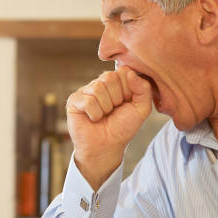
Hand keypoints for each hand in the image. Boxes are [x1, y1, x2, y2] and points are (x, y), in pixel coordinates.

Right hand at [66, 66, 152, 189]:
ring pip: (98, 89)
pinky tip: (93, 119)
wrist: (107, 146)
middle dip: (116, 99)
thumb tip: (129, 72)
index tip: (126, 104)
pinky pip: (88, 101)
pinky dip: (95, 114)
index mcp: (117, 81)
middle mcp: (100, 82)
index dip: (128, 90)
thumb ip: (144, 88)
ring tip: (104, 116)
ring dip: (105, 108)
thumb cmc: (123, 127)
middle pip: (110, 77)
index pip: (123, 71)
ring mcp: (86, 90)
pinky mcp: (74, 100)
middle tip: (113, 111)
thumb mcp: (141, 108)